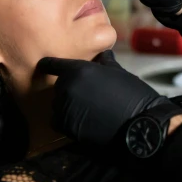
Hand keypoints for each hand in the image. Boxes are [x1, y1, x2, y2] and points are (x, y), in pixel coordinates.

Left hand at [39, 50, 169, 145]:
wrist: (136, 123)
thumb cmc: (130, 94)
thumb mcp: (117, 71)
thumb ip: (104, 62)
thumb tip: (102, 54)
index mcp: (78, 70)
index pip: (52, 64)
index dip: (49, 64)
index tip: (45, 65)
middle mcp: (66, 87)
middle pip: (58, 85)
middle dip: (67, 87)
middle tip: (83, 92)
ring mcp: (64, 107)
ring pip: (57, 103)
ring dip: (66, 104)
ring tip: (84, 107)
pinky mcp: (66, 126)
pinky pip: (56, 120)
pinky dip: (64, 119)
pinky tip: (79, 120)